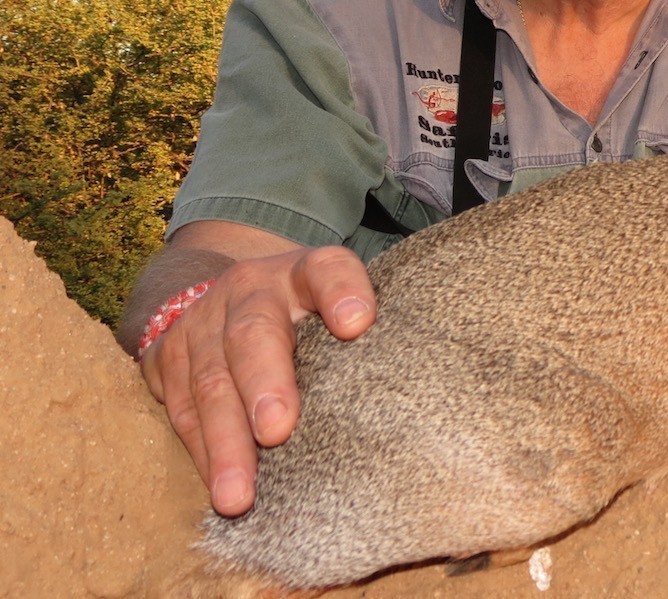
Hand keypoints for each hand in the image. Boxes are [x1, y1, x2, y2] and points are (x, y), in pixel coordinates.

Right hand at [138, 242, 374, 515]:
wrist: (238, 295)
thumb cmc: (312, 315)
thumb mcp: (341, 305)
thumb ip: (368, 337)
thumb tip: (404, 403)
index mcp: (305, 272)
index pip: (328, 270)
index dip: (342, 292)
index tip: (358, 323)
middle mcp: (250, 290)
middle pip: (256, 333)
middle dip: (265, 382)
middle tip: (277, 431)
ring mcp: (202, 322)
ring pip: (210, 382)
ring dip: (224, 442)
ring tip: (237, 495)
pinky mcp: (166, 358)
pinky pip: (181, 410)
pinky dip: (200, 452)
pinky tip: (217, 486)